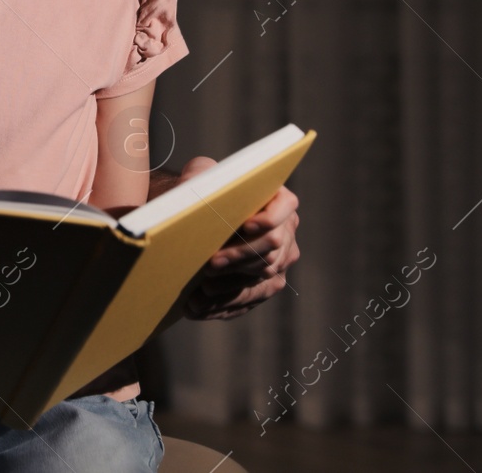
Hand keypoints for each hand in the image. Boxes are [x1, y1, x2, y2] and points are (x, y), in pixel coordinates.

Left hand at [171, 156, 299, 320]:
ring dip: (229, 287)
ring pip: (261, 279)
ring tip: (198, 293)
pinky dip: (224, 305)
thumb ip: (202, 173)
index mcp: (277, 198)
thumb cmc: (201, 189)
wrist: (195, 216)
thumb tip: (195, 186)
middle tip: (209, 265)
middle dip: (239, 259)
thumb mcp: (200, 174)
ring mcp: (279, 260)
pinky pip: (250, 299)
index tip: (244, 225)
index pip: (285, 207)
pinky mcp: (265, 284)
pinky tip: (197, 308)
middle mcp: (286, 231)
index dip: (269, 218)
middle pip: (271, 250)